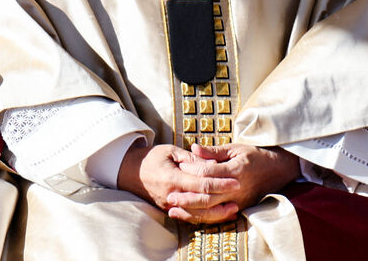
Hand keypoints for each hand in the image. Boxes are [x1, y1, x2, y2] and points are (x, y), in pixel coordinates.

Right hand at [116, 142, 242, 223]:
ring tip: (233, 208)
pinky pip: (190, 217)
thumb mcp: (170, 151)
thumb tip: (211, 163)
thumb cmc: (151, 158)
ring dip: (217, 213)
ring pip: (197, 214)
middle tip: (238, 193)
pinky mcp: (169, 210)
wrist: (129, 172)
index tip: (235, 181)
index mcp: (173, 178)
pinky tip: (217, 214)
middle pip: (202, 202)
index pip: (202, 184)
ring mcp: (170, 205)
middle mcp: (172, 195)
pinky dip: (205, 217)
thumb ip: (191, 158)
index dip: (220, 183)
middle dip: (222, 198)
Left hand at [167, 143, 299, 221]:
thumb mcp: (236, 148)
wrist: (277, 170)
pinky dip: (203, 217)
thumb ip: (214, 151)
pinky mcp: (240, 209)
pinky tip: (189, 215)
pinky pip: (218, 216)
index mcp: (235, 170)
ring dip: (192, 211)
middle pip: (208, 196)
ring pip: (212, 210)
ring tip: (174, 209)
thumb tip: (194, 148)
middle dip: (187, 197)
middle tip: (170, 196)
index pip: (209, 172)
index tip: (179, 165)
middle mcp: (237, 188)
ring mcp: (239, 201)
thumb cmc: (255, 156)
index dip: (192, 169)